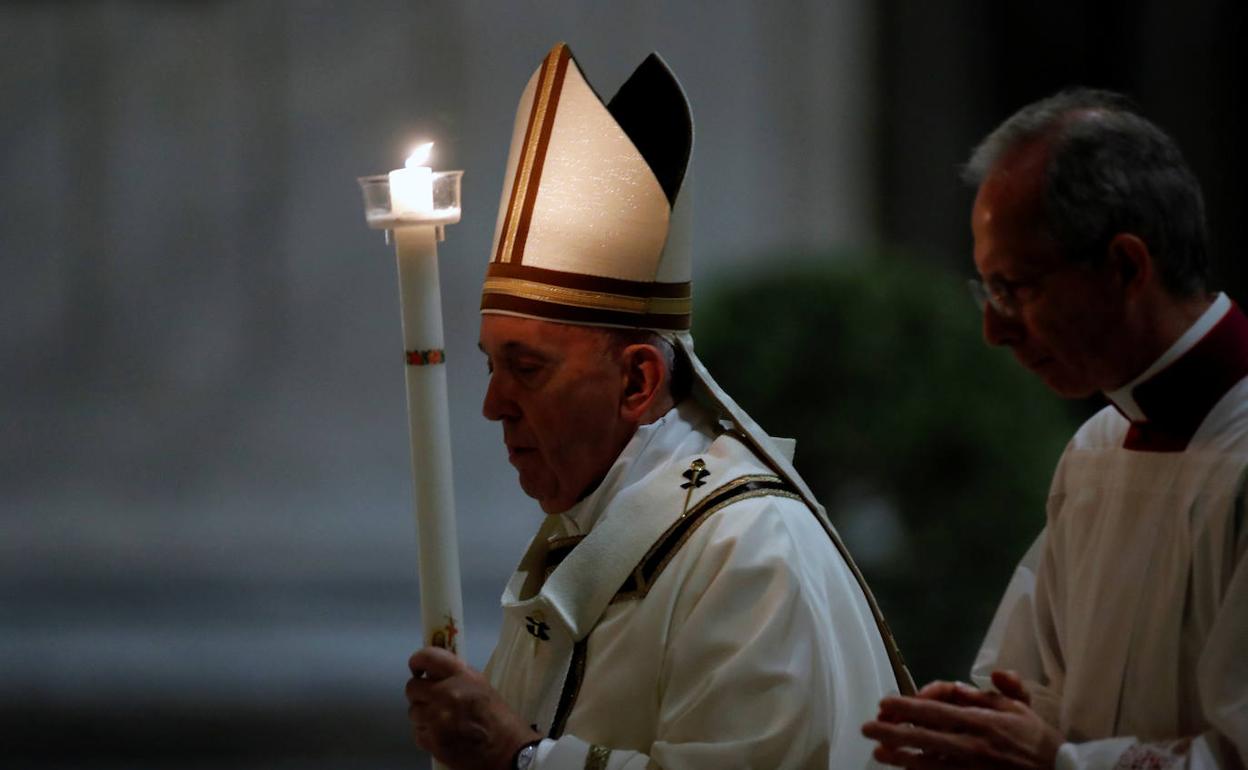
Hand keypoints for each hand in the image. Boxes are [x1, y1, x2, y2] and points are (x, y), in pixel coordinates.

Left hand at [405, 646, 541, 769]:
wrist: (506, 749)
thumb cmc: (496, 716)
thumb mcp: (479, 685)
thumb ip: (455, 676)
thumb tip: (432, 673)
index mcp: (461, 676)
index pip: (428, 657)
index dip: (417, 661)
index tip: (417, 669)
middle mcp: (446, 693)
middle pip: (412, 688)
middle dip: (419, 694)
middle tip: (431, 699)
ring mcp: (436, 718)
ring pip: (413, 712)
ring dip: (423, 715)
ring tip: (441, 721)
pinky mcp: (432, 740)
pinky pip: (417, 732)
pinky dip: (426, 734)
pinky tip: (442, 734)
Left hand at [861, 672, 1062, 769]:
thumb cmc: (1037, 741)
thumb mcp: (1022, 707)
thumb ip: (1005, 687)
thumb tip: (994, 672)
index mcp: (982, 721)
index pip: (936, 711)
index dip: (907, 707)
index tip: (886, 703)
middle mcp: (972, 745)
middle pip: (924, 736)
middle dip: (893, 731)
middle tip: (867, 727)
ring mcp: (971, 769)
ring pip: (927, 762)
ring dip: (900, 756)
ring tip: (878, 751)